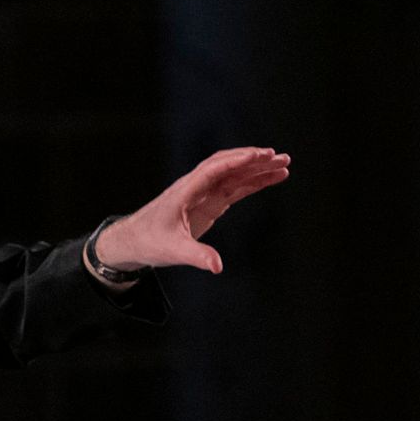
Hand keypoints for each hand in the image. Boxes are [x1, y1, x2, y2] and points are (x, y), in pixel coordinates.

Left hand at [92, 146, 290, 274]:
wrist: (135, 241)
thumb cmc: (149, 241)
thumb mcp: (173, 250)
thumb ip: (197, 256)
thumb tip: (217, 266)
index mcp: (185, 191)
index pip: (214, 168)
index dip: (237, 161)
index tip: (260, 155)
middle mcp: (196, 187)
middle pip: (228, 165)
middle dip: (254, 160)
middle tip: (280, 157)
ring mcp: (204, 194)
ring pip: (235, 175)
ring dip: (258, 169)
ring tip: (284, 164)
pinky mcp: (210, 203)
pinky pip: (235, 188)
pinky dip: (254, 183)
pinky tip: (272, 178)